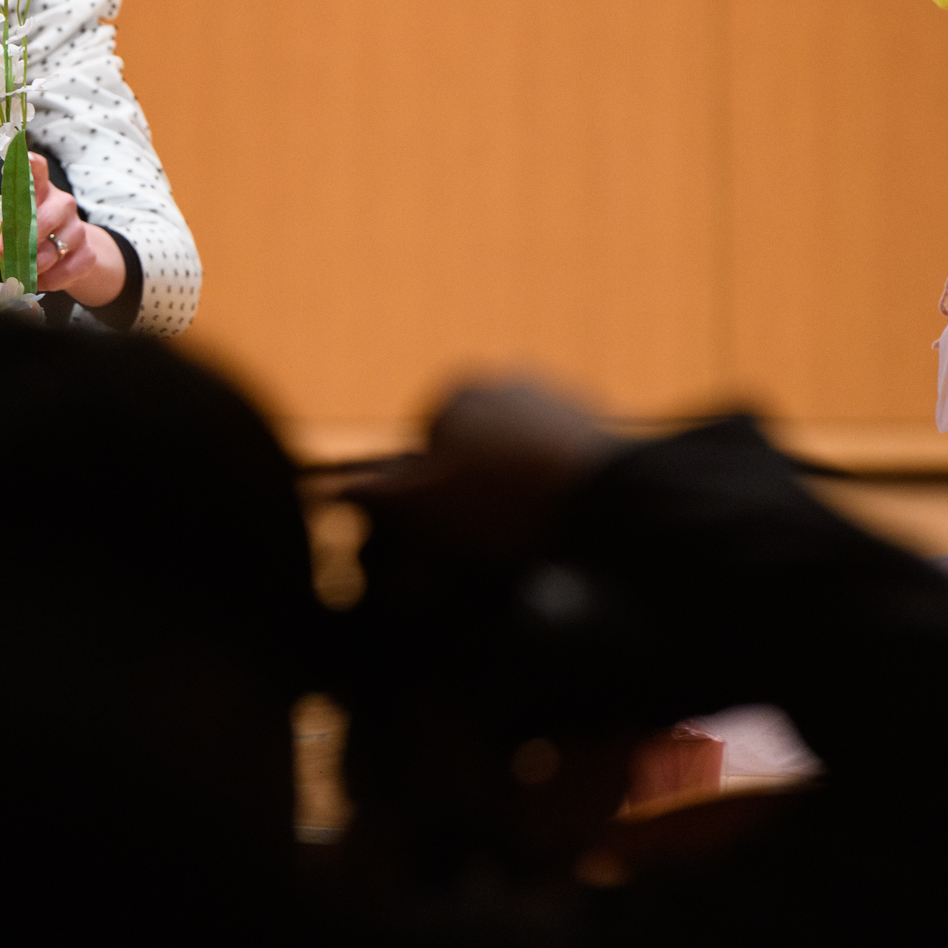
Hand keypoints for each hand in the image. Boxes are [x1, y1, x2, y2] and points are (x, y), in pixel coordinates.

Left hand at [0, 157, 117, 301]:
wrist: (64, 255)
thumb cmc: (24, 233)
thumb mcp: (1, 228)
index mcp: (37, 188)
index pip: (37, 168)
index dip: (29, 163)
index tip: (23, 157)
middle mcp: (61, 202)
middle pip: (41, 218)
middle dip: (19, 242)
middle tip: (4, 256)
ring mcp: (78, 226)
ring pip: (52, 250)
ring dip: (33, 266)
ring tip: (22, 270)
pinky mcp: (88, 252)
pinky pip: (65, 270)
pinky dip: (49, 280)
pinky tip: (41, 279)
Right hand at [352, 379, 618, 558]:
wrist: (608, 498)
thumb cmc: (499, 499)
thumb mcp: (416, 505)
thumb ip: (372, 496)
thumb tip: (339, 492)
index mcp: (458, 391)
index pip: (419, 455)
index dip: (418, 510)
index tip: (428, 553)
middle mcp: (509, 385)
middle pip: (470, 462)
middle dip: (461, 513)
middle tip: (466, 562)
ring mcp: (560, 406)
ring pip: (514, 470)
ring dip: (505, 510)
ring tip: (512, 556)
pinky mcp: (605, 434)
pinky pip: (558, 476)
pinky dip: (550, 504)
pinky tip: (554, 538)